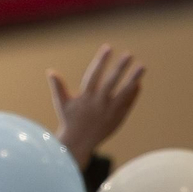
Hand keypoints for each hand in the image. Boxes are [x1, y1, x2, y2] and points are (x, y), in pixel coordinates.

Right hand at [49, 45, 143, 166]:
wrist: (79, 143)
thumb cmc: (69, 121)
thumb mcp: (61, 103)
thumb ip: (58, 87)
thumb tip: (50, 72)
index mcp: (85, 97)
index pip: (94, 74)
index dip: (101, 60)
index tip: (107, 48)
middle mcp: (99, 102)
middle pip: (112, 81)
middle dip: (120, 67)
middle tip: (129, 54)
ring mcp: (111, 111)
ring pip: (125, 92)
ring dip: (134, 78)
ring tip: (142, 66)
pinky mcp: (118, 118)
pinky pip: (128, 103)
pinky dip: (133, 93)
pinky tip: (138, 83)